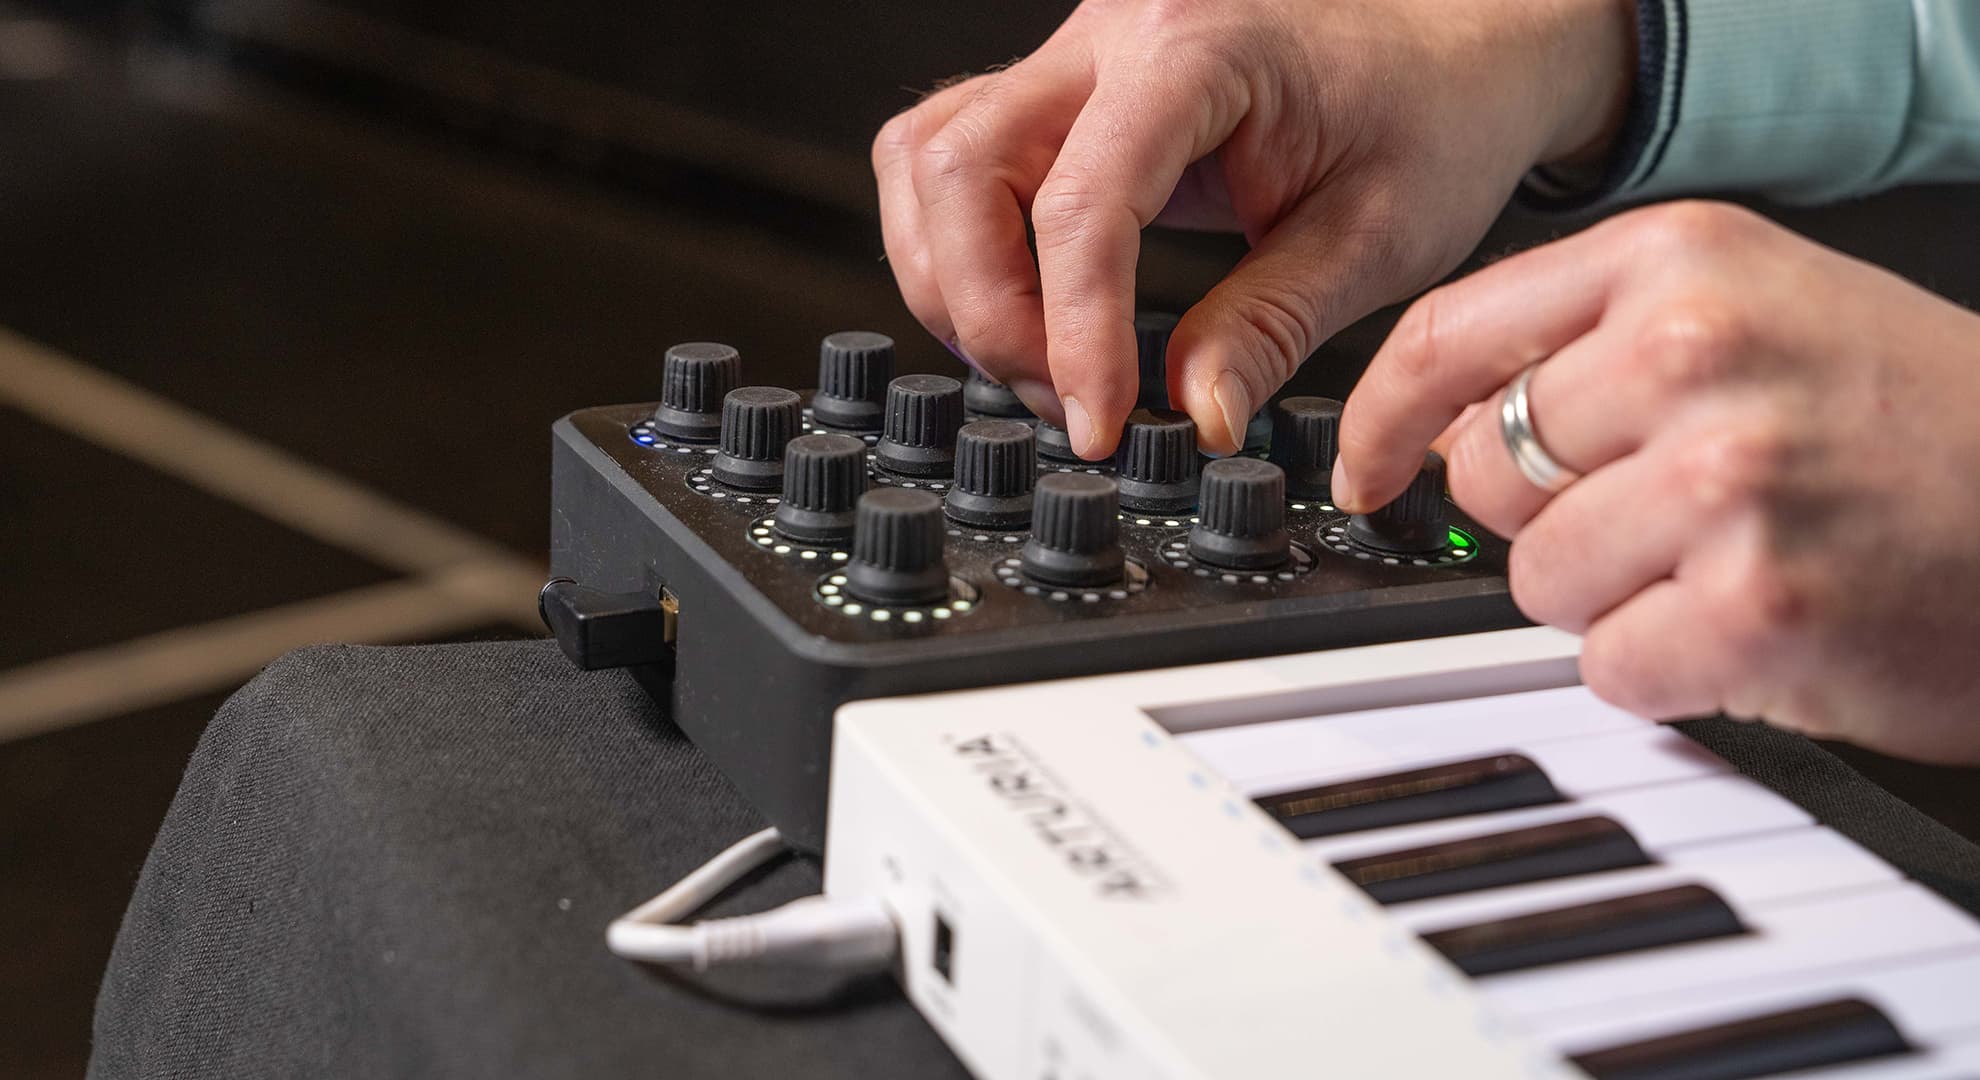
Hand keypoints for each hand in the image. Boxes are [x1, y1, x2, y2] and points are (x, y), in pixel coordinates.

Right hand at [873, 0, 1633, 456]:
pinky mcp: (1064, 92)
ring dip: (954, 280)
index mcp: (1198, 46)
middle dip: (987, 310)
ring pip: (928, 157)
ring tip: (1040, 365)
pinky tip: (1023, 310)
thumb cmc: (1432, 113)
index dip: (1074, 335)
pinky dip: (959, 246)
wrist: (1457, 47)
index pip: (1082, 204)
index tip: (1100, 424)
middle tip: (1066, 402)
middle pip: (956, 166)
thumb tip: (1194, 417)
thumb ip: (1270, 329)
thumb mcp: (1378, 237)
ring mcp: (1075, 55)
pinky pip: (952, 156)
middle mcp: (1112, 32)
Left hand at [1335, 201, 1979, 762]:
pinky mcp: (1755, 608)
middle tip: (1665, 514)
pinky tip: (1754, 625)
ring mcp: (1725, 481)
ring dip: (1613, 598)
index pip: (1450, 336)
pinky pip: (1607, 665)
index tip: (1366, 466)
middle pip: (1483, 472)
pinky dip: (1667, 670)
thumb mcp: (1762, 311)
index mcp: (1682, 261)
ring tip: (1730, 561)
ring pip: (1535, 579)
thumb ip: (1594, 341)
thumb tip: (1436, 418)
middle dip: (1548, 515)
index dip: (1382, 416)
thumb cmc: (1923, 421)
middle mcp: (1694, 352)